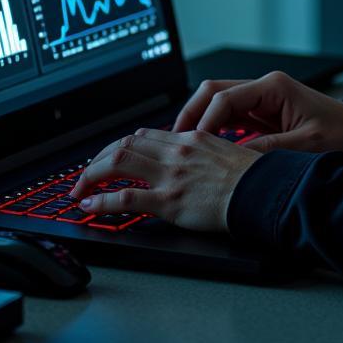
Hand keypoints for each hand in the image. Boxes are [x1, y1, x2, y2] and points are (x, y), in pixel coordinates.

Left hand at [67, 129, 261, 231]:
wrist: (263, 191)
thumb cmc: (252, 177)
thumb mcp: (225, 152)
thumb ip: (202, 151)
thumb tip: (189, 157)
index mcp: (190, 139)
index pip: (145, 136)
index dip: (121, 147)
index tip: (111, 158)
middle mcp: (176, 152)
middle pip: (125, 144)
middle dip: (98, 159)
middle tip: (86, 174)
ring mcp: (171, 175)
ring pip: (118, 162)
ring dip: (91, 175)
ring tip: (78, 189)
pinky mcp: (169, 201)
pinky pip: (126, 198)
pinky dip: (102, 201)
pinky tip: (91, 206)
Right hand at [172, 70, 342, 158]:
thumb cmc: (342, 133)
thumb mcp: (305, 146)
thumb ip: (269, 150)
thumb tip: (235, 160)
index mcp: (274, 87)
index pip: (226, 97)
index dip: (205, 120)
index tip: (193, 143)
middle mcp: (264, 88)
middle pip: (214, 92)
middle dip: (192, 114)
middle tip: (176, 140)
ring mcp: (262, 99)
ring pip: (218, 103)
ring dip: (200, 121)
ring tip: (184, 145)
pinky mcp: (263, 114)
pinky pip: (229, 117)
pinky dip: (214, 129)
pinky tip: (205, 147)